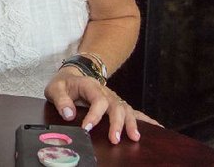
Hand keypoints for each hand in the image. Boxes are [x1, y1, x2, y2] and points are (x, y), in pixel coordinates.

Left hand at [44, 67, 161, 144]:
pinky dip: (146, 120)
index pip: (97, 99)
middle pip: (115, 106)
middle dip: (117, 123)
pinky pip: (133, 112)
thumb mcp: (55, 88)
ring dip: (131, 123)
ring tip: (135, 137)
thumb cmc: (64, 84)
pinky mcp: (117, 105)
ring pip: (126, 109)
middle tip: (115, 139)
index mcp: (90, 86)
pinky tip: (157, 129)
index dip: (94, 115)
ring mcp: (113, 98)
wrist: (74, 74)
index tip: (87, 128)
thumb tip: (68, 114)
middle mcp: (105, 92)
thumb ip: (60, 99)